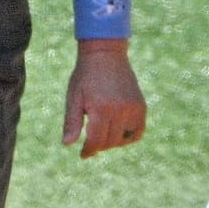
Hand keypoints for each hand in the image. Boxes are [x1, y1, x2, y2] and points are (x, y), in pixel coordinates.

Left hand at [62, 42, 145, 158]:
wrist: (105, 53)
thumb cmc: (85, 76)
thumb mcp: (74, 98)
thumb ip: (72, 122)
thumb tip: (68, 145)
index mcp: (101, 108)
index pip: (96, 141)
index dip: (89, 150)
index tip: (84, 154)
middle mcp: (120, 109)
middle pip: (109, 142)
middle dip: (99, 145)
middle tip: (91, 141)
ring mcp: (133, 108)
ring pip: (123, 139)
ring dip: (112, 141)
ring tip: (103, 132)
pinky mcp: (140, 106)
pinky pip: (138, 131)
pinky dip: (128, 136)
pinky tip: (118, 132)